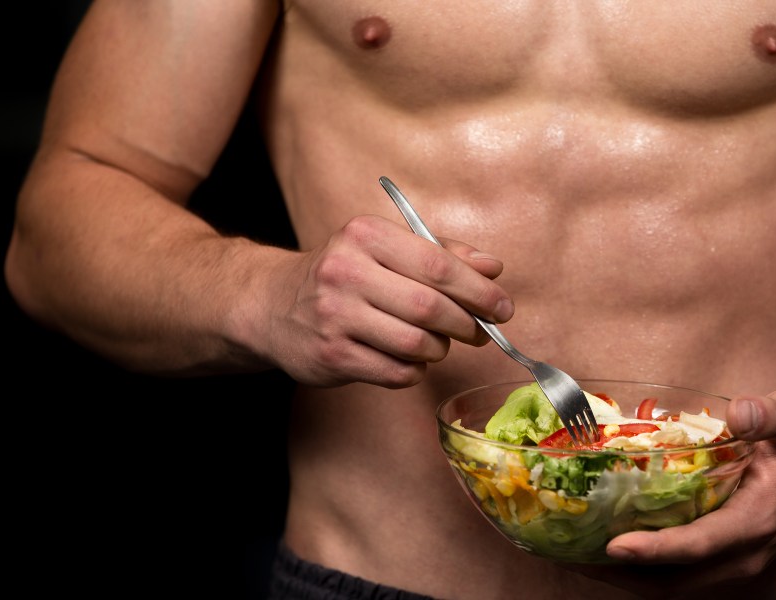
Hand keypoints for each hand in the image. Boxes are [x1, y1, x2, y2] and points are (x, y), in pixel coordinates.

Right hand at [260, 214, 513, 386]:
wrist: (272, 305)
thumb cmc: (345, 274)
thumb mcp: (385, 248)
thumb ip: (441, 254)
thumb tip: (493, 268)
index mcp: (365, 235)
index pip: (438, 265)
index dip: (480, 291)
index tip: (503, 307)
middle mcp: (346, 272)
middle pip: (431, 307)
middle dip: (467, 325)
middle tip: (480, 332)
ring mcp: (335, 317)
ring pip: (416, 344)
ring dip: (438, 349)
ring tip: (435, 343)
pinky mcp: (332, 356)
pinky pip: (397, 373)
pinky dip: (414, 371)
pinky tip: (406, 358)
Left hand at [567, 390, 775, 597]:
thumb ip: (771, 413)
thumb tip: (741, 410)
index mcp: (757, 522)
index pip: (700, 545)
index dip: (656, 549)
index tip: (615, 545)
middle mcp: (743, 554)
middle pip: (674, 581)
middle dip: (619, 573)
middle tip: (567, 553)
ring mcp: (733, 564)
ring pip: (670, 588)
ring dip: (621, 578)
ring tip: (570, 555)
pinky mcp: (722, 562)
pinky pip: (674, 579)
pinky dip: (637, 572)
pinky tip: (601, 550)